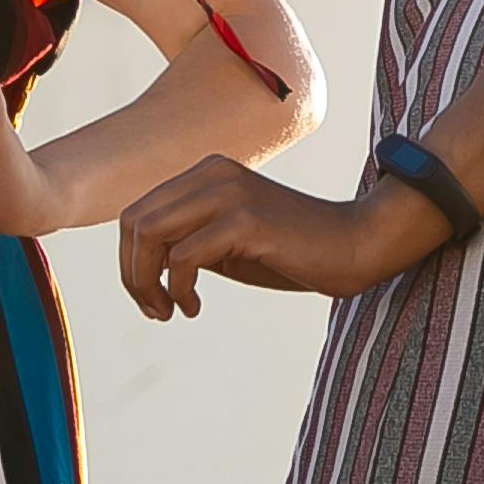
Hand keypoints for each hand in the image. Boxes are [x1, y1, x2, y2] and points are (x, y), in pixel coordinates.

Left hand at [114, 158, 444, 317]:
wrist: (353, 245)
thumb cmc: (293, 251)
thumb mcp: (228, 242)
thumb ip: (189, 241)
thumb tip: (141, 264)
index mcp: (206, 173)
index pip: (138, 212)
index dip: (130, 261)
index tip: (152, 298)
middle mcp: (212, 173)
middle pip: (135, 221)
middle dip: (132, 274)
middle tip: (156, 310)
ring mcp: (228, 192)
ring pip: (150, 234)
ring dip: (147, 282)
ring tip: (170, 310)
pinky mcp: (244, 218)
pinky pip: (183, 256)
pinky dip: (178, 289)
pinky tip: (194, 307)